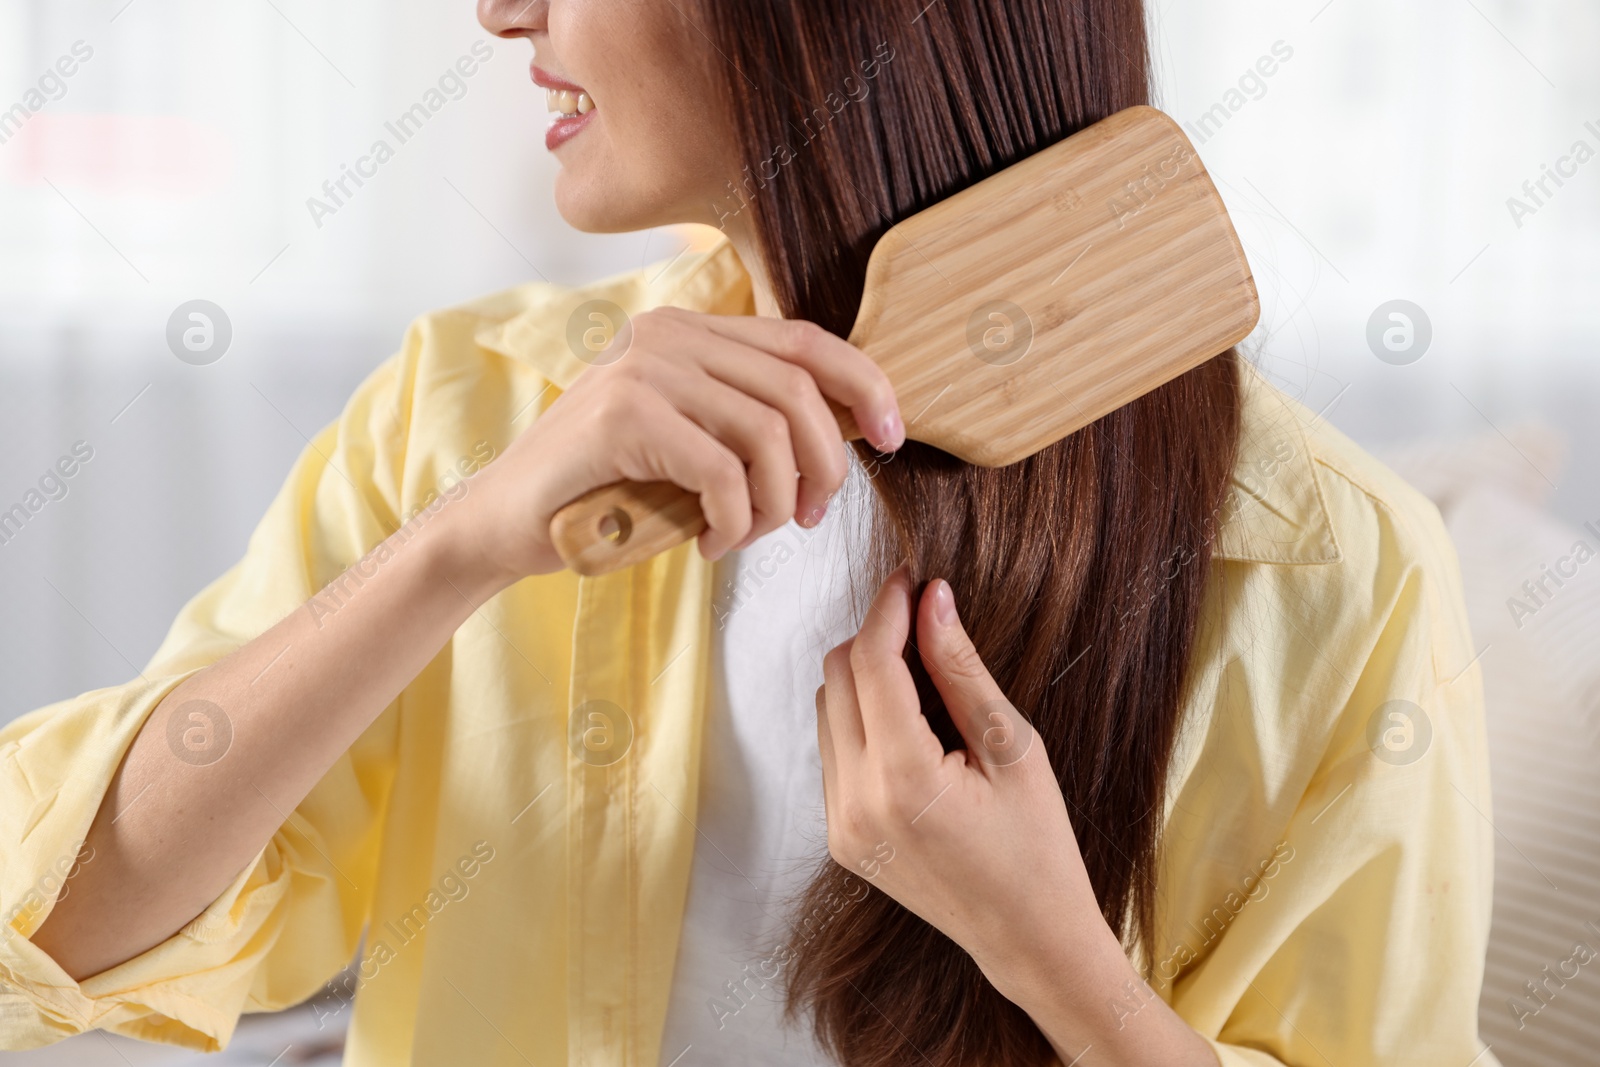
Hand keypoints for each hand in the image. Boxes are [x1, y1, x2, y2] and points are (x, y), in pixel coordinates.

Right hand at [453, 308, 903, 581]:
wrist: (505, 521)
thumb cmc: (602, 490)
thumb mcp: (686, 442)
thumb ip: (744, 423)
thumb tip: (839, 440)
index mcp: (689, 329)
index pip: (804, 340)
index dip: (863, 383)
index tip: (892, 434)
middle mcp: (669, 335)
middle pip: (796, 388)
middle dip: (826, 463)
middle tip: (814, 515)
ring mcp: (644, 370)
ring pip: (768, 433)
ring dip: (778, 501)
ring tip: (752, 535)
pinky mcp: (624, 417)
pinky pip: (722, 471)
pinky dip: (734, 519)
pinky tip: (714, 544)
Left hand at [816, 567, 1218, 1065]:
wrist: (1028, 938)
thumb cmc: (1038, 846)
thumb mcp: (1013, 749)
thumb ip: (962, 670)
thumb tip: (933, 599)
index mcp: (904, 778)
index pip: (872, 663)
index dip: (888, 610)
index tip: (910, 578)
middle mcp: (857, 802)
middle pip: (837, 678)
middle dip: (874, 637)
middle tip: (922, 620)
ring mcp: (841, 824)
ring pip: (827, 710)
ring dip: (864, 677)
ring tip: (923, 678)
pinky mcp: (840, 837)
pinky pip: (833, 751)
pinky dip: (861, 720)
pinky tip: (911, 726)